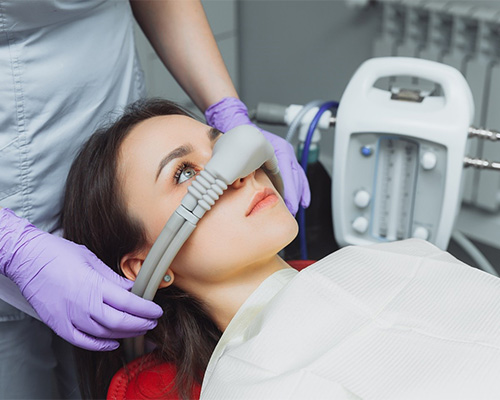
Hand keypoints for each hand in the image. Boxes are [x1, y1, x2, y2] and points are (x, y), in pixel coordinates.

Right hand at [0, 208, 162, 350]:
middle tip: (152, 322)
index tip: (157, 310)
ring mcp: (70, 317)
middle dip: (141, 324)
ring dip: (125, 334)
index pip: (128, 303)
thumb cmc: (57, 254)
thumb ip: (113, 278)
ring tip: (138, 329)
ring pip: (104, 333)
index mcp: (94, 285)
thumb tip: (131, 288)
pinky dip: (100, 344)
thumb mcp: (91, 259)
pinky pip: (83, 341)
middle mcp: (83, 305)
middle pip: (120, 322)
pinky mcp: (58, 325)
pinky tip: (112, 342)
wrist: (27, 258)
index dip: (146, 309)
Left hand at [205, 97, 310, 214]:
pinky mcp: (283, 160)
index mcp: (277, 148)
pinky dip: (299, 188)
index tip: (289, 204)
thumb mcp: (241, 149)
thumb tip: (242, 183)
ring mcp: (285, 155)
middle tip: (291, 210)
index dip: (289, 190)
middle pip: (294, 176)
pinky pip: (295, 175)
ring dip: (298, 193)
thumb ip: (245, 165)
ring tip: (296, 208)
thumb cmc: (239, 135)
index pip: (287, 172)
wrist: (235, 122)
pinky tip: (301, 201)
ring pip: (297, 176)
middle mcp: (284, 151)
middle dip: (294, 195)